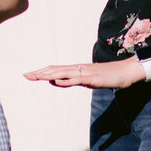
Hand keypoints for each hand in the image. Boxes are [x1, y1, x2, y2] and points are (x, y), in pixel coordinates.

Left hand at [25, 58, 141, 88]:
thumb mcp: (87, 81)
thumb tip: (58, 82)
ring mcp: (85, 72)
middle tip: (25, 75)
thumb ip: (73, 81)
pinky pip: (76, 79)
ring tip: (36, 76)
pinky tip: (56, 81)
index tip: (29, 74)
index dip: (42, 71)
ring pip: (63, 73)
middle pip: (55, 70)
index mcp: (76, 69)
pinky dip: (65, 80)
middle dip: (40, 73)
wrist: (125, 72)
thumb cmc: (108, 76)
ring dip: (48, 74)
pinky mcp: (92, 78)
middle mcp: (78, 68)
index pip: (55, 69)